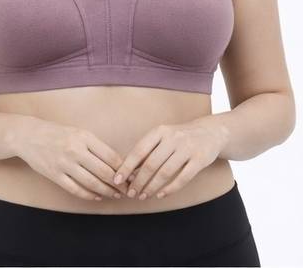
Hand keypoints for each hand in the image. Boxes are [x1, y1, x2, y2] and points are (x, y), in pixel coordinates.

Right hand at [10, 116, 132, 200]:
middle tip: (128, 190)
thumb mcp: (78, 132)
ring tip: (115, 194)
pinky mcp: (55, 175)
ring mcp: (64, 164)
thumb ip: (96, 146)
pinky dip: (89, 195)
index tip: (132, 176)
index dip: (124, 169)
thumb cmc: (57, 133)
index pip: (110, 156)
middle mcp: (75, 150)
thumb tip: (117, 163)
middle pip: (104, 172)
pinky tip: (97, 196)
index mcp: (84, 137)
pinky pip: (76, 189)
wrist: (29, 136)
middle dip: (119, 184)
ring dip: (106, 191)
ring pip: (91, 183)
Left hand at [113, 117, 228, 199]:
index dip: (127, 166)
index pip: (139, 150)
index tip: (117, 180)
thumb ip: (148, 151)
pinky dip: (170, 189)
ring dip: (152, 187)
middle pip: (151, 164)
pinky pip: (183, 178)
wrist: (210, 132)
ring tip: (143, 196)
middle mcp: (173, 138)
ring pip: (165, 172)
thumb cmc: (179, 137)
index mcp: (160, 131)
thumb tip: (128, 172)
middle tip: (131, 194)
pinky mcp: (200, 159)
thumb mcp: (162, 137)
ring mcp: (187, 148)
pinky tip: (160, 195)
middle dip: (138, 181)